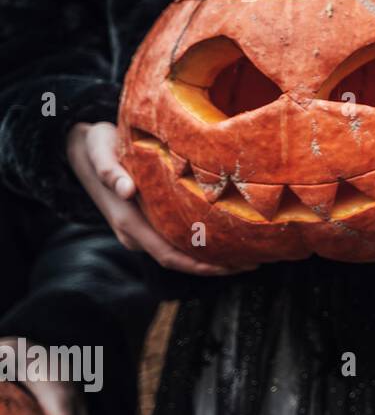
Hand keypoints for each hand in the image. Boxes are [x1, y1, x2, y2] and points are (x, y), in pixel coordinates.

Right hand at [66, 122, 248, 274]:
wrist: (81, 148)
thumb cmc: (97, 146)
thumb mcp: (100, 151)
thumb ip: (110, 171)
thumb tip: (126, 189)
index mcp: (128, 221)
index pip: (168, 254)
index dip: (199, 265)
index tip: (230, 267)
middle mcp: (135, 232)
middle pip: (179, 259)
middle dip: (215, 266)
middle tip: (253, 263)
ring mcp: (141, 229)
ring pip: (179, 252)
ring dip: (211, 257)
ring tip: (248, 254)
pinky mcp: (148, 220)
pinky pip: (177, 239)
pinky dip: (202, 243)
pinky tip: (227, 237)